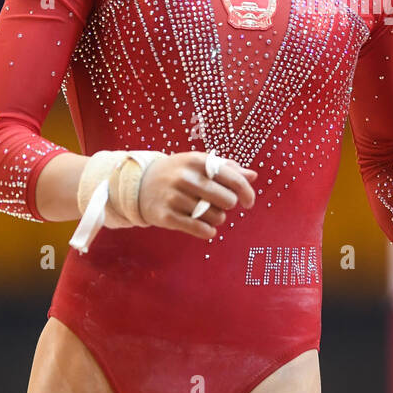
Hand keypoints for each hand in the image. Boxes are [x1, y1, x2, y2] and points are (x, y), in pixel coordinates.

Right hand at [110, 152, 256, 238]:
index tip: (249, 202)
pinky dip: (208, 231)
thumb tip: (253, 175)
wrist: (139, 184)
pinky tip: (206, 229)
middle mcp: (185, 177)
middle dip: (227, 205)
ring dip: (216, 218)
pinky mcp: (166, 216)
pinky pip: (199, 229)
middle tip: (219, 204)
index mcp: (197, 161)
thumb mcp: (199, 163)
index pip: (233, 179)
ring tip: (206, 213)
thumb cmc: (178, 172)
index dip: (247, 192)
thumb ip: (227, 168)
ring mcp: (174, 197)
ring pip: (214, 217)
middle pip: (227, 200)